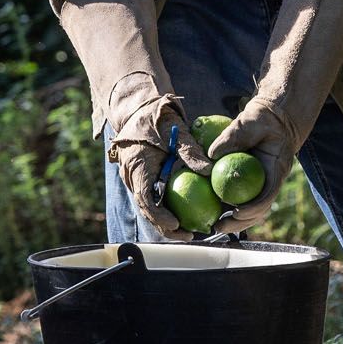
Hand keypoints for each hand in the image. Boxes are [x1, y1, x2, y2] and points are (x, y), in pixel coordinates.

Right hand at [107, 96, 210, 238]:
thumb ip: (190, 150)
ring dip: (165, 221)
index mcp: (138, 165)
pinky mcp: (142, 177)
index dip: (159, 215)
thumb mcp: (176, 129)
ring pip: (148, 206)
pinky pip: (152, 197)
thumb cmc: (157, 116)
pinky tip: (184, 214)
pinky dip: (165, 208)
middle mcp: (132, 176)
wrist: (138, 108)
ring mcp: (135, 177)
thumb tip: (210, 169)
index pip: (145, 198)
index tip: (176, 225)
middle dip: (164, 226)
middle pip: (146, 209)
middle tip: (188, 235)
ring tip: (188, 231)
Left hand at [208, 97, 297, 233]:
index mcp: (276, 168)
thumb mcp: (249, 122)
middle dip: (241, 223)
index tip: (236, 212)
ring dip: (237, 222)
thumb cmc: (262, 119)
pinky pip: (244, 201)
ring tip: (216, 226)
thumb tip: (211, 153)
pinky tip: (216, 213)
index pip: (268, 195)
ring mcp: (264, 184)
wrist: (272, 120)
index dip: (253, 208)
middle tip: (219, 226)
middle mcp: (272, 181)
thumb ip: (233, 136)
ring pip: (253, 211)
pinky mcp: (254, 184)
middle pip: (260, 210)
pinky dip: (232, 210)